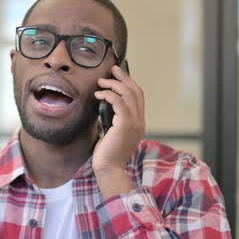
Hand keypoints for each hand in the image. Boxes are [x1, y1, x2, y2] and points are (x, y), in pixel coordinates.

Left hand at [92, 65, 144, 196]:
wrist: (109, 168)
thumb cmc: (107, 154)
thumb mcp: (111, 132)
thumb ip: (112, 119)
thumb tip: (103, 106)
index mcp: (138, 123)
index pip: (138, 97)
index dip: (129, 83)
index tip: (118, 75)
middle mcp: (140, 121)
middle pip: (136, 92)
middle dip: (124, 78)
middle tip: (112, 70)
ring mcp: (135, 122)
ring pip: (128, 94)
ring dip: (114, 85)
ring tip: (101, 83)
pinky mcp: (125, 124)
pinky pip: (119, 102)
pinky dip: (109, 95)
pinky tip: (98, 95)